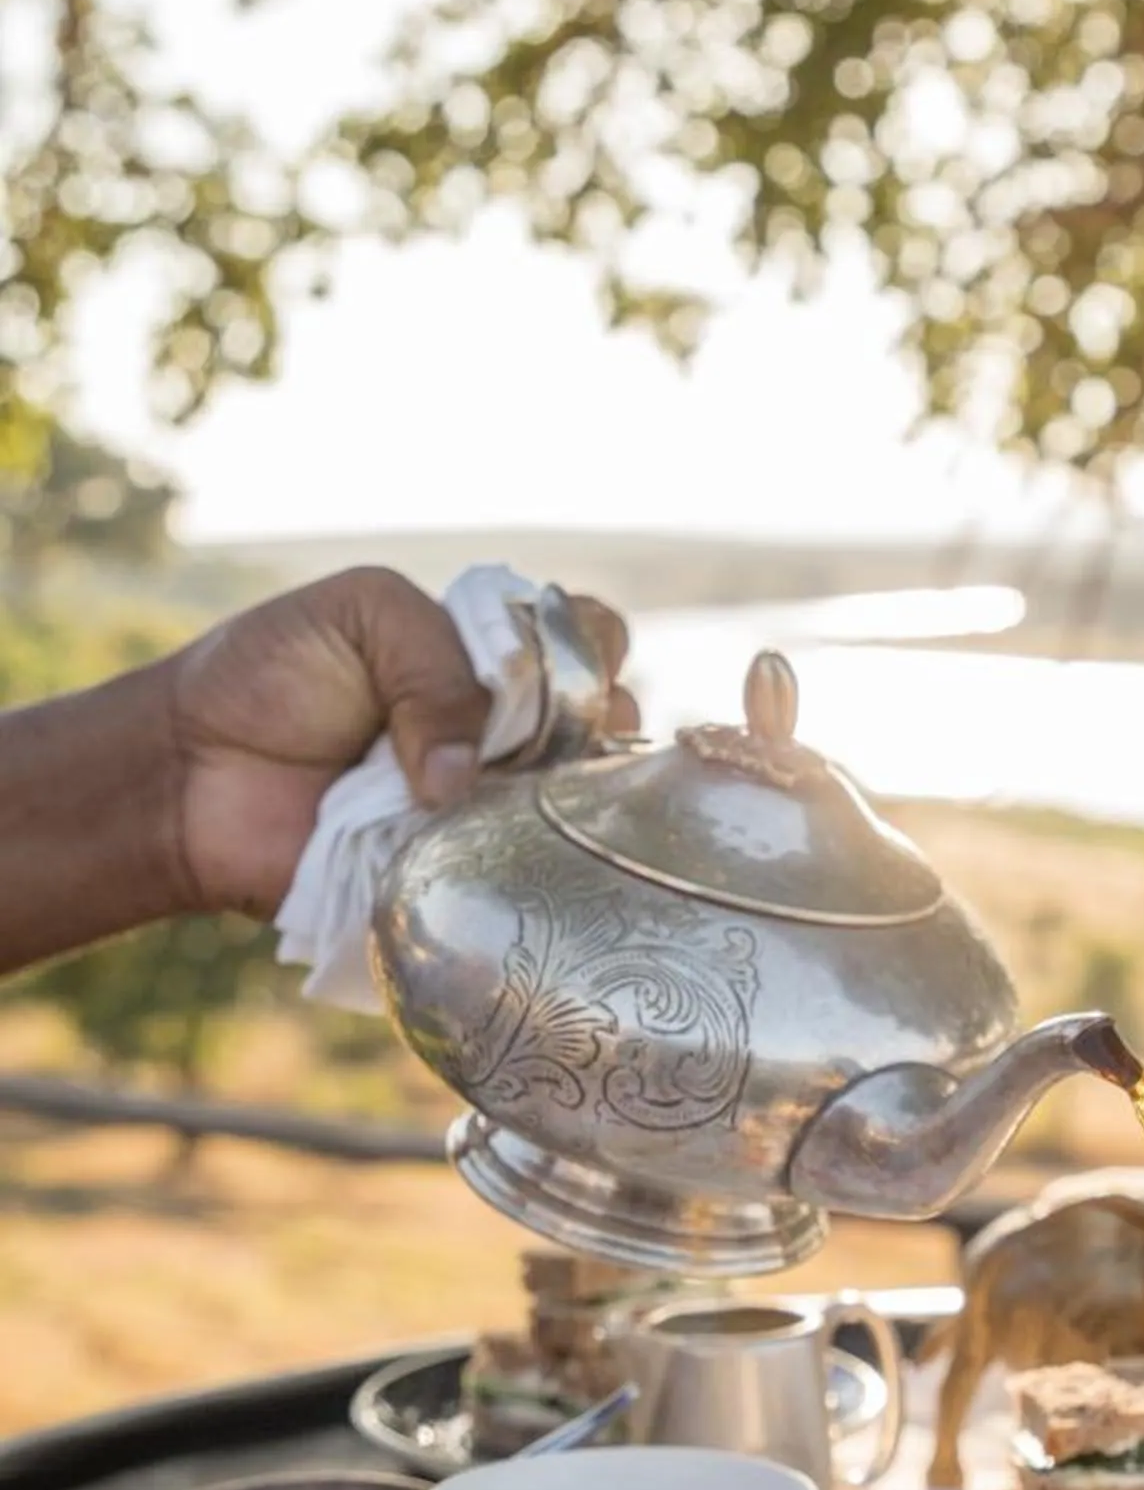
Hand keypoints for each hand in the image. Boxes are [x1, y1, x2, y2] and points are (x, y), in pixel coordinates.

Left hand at [164, 568, 637, 918]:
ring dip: (557, 793)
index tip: (555, 666)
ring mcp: (490, 804)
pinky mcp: (460, 873)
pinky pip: (515, 873)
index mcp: (489, 651)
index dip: (590, 649)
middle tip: (535, 735)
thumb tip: (463, 779)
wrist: (190, 774)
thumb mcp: (363, 616)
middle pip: (606, 719)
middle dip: (591, 720)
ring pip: (578, 804)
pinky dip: (508, 857)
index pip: (587, 638)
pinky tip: (486, 843)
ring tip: (504, 789)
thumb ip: (437, 665)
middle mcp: (505, 728)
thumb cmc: (270, 675)